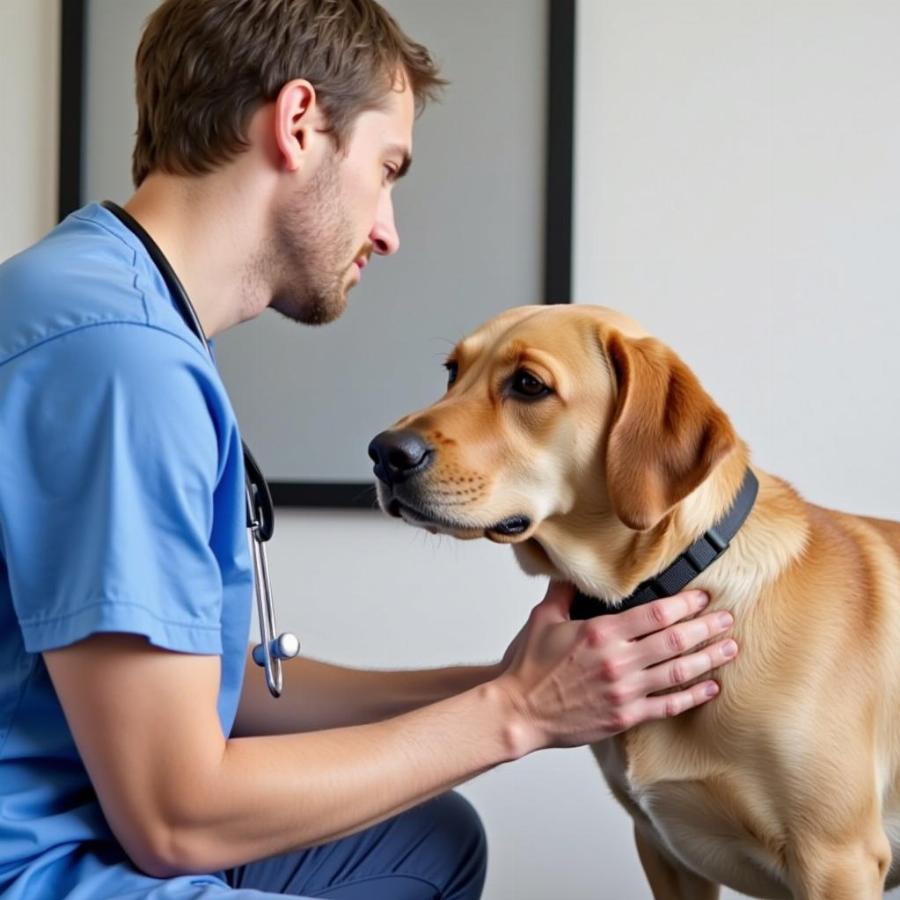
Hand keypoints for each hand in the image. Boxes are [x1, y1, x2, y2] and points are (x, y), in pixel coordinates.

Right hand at [494, 581, 736, 755]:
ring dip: (708, 658)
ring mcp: (624, 691)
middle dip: (706, 628)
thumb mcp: (543, 618)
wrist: (518, 712)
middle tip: (726, 619)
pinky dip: (693, 696)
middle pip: (675, 640)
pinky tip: (710, 687)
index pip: (654, 613)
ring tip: (729, 647)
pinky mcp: (625, 716)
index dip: (684, 604)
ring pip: (679, 672)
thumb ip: (564, 591)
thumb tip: (574, 569)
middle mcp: (618, 660)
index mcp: (600, 632)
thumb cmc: (528, 667)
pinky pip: (668, 706)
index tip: (702, 597)